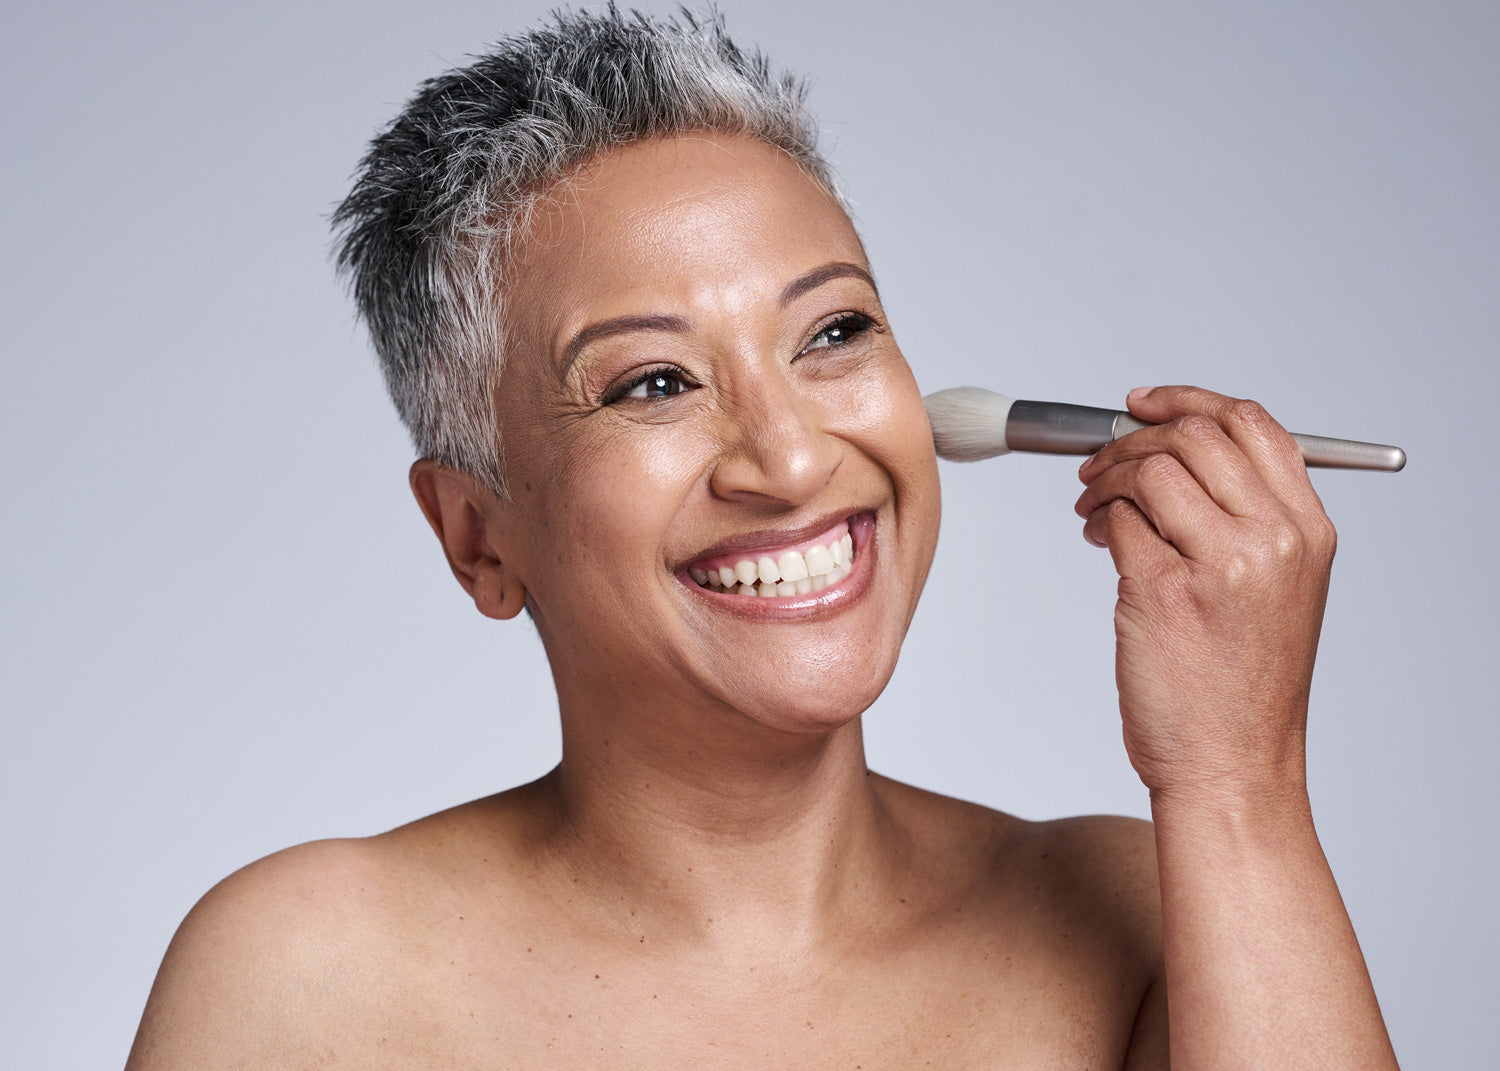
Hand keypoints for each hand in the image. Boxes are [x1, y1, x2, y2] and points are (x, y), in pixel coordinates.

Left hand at [1074, 386, 1337, 801]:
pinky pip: (1118, 521)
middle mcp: (1273, 540)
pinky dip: (1098, 519)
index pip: (1254, 426)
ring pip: (1149, 470)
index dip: (1190, 401)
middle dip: (1132, 437)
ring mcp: (1219, 564)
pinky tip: (1096, 537)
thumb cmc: (1242, 687)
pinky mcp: (1162, 592)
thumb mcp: (1279, 592)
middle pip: (1194, 437)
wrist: (1233, 767)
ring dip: (1105, 476)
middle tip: (1100, 461)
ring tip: (1092, 504)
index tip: (1143, 403)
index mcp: (1309, 531)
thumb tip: (1175, 458)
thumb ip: (1247, 522)